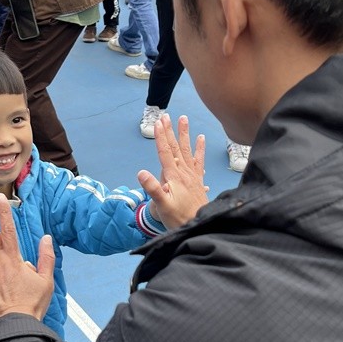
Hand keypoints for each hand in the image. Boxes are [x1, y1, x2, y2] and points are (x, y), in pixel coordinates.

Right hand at [138, 114, 207, 228]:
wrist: (199, 225)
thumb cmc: (178, 217)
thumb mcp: (162, 205)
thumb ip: (153, 188)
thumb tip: (141, 172)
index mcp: (174, 176)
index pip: (166, 152)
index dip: (161, 137)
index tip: (158, 122)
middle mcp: (184, 172)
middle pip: (176, 147)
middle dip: (170, 131)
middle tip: (166, 116)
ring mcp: (192, 175)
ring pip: (187, 150)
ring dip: (184, 134)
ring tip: (183, 119)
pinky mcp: (198, 180)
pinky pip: (199, 160)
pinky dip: (199, 149)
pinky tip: (201, 139)